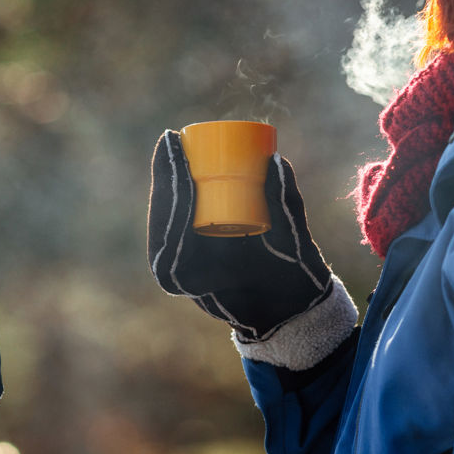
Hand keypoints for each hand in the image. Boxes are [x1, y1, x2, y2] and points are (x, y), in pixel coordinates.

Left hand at [147, 129, 334, 342]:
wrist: (284, 313)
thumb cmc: (289, 282)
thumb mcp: (291, 246)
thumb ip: (287, 205)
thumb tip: (274, 159)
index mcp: (186, 276)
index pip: (171, 220)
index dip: (170, 182)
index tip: (175, 149)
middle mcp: (172, 273)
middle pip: (161, 213)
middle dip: (164, 175)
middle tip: (172, 140)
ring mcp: (174, 267)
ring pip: (162, 216)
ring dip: (165, 181)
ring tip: (171, 146)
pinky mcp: (182, 259)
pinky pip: (171, 221)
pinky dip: (172, 193)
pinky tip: (172, 165)